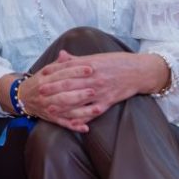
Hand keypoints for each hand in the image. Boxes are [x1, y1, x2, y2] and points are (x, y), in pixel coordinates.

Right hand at [14, 58, 96, 132]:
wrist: (22, 98)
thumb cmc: (38, 82)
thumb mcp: (45, 71)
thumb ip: (57, 64)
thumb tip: (65, 54)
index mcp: (45, 79)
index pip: (62, 74)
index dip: (76, 71)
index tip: (90, 69)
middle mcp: (46, 94)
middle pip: (64, 93)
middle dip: (80, 92)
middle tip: (94, 89)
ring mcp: (48, 107)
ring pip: (65, 109)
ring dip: (81, 110)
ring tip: (96, 109)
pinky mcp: (51, 118)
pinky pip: (63, 123)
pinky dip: (74, 126)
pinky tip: (86, 128)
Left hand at [33, 50, 167, 125]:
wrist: (139, 71)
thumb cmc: (117, 63)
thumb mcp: (97, 58)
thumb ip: (77, 60)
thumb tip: (61, 56)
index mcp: (90, 65)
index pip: (68, 69)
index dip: (54, 73)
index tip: (41, 76)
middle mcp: (94, 78)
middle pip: (70, 85)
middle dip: (53, 89)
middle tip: (40, 93)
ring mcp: (101, 91)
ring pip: (78, 100)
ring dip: (63, 105)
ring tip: (50, 109)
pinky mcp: (108, 102)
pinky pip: (93, 112)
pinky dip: (82, 118)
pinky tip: (72, 122)